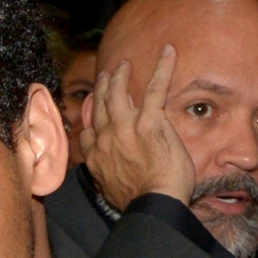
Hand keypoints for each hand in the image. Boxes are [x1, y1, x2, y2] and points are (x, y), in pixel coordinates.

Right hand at [84, 41, 195, 214]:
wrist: (152, 205)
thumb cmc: (137, 204)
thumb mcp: (111, 193)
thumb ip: (109, 177)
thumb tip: (113, 176)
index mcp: (96, 158)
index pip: (89, 134)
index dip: (92, 120)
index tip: (95, 112)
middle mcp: (105, 139)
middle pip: (100, 107)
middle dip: (103, 89)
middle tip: (107, 76)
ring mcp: (126, 127)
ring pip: (119, 93)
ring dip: (121, 76)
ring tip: (124, 65)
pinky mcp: (150, 121)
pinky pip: (156, 88)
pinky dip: (163, 68)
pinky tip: (168, 52)